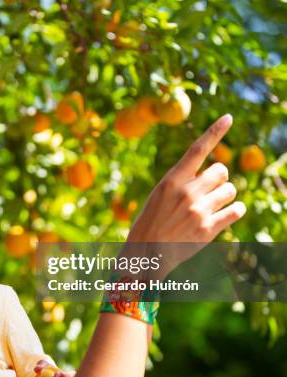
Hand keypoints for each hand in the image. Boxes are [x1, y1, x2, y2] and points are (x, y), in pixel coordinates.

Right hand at [126, 114, 245, 273]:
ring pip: (231, 191)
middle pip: (221, 171)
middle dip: (218, 179)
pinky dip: (234, 212)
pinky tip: (223, 216)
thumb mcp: (160, 195)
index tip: (228, 117)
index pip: (197, 150)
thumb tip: (214, 174)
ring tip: (212, 206)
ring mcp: (199, 211)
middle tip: (208, 191)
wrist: (146, 252)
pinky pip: (236, 211)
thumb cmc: (152, 221)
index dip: (215, 131)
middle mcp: (187, 192)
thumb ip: (183, 183)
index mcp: (171, 180)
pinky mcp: (209, 229)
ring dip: (225, 196)